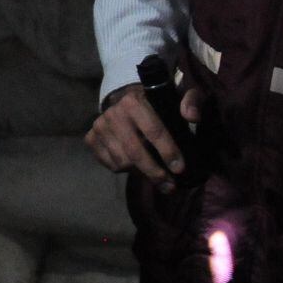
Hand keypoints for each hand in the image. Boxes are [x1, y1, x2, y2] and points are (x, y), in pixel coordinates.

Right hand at [84, 82, 202, 190]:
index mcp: (134, 101)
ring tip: (155, 174)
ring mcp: (99, 126)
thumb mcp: (177, 97)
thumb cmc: (156, 104)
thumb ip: (191, 101)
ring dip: (141, 173)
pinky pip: (110, 164)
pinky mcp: (90, 138)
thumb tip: (191, 116)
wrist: (124, 101)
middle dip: (154, 173)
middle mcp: (113, 113)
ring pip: (122, 162)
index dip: (168, 152)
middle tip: (170, 186)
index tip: (179, 169)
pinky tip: (136, 165)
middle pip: (135, 152)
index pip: (153, 131)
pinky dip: (125, 170)